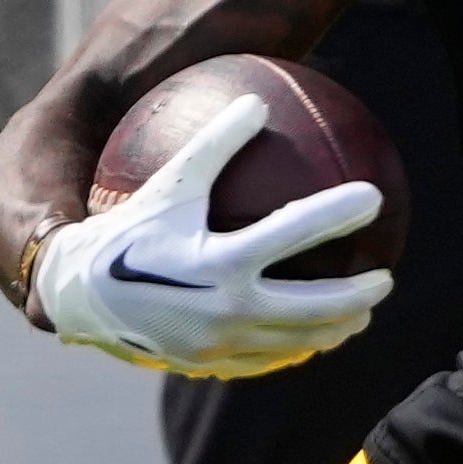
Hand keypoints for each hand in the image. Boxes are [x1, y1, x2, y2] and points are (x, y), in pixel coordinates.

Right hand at [26, 94, 389, 377]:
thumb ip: (215, 144)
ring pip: (296, 340)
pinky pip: (264, 359)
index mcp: (220, 260)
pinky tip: (308, 340)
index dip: (339, 211)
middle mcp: (226, 308)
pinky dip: (293, 348)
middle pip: (314, 306)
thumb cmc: (123, 232)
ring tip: (358, 319)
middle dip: (359, 296)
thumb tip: (257, 100)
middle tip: (384, 278)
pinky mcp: (209, 363)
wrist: (78, 296)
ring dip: (335, 329)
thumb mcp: (169, 184)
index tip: (374, 197)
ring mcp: (220, 342)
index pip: (295, 231)